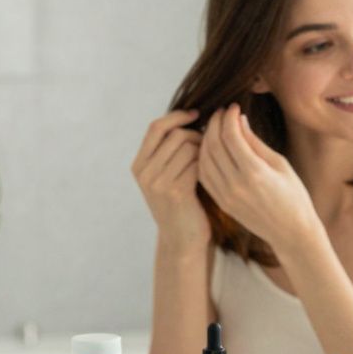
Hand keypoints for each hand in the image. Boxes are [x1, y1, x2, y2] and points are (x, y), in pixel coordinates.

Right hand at [131, 109, 208, 249]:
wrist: (183, 239)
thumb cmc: (183, 203)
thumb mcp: (167, 176)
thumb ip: (169, 151)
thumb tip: (188, 116)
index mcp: (139, 164)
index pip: (156, 127)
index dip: (177, 116)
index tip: (197, 114)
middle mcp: (144, 172)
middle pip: (175, 134)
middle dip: (197, 134)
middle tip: (211, 144)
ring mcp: (157, 182)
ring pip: (187, 146)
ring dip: (205, 148)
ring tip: (212, 159)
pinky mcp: (175, 192)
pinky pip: (196, 162)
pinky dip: (208, 162)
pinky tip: (213, 171)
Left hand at [197, 104, 318, 251]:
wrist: (291, 232)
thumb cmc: (294, 195)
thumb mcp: (280, 164)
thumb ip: (256, 143)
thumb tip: (239, 120)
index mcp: (255, 172)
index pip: (230, 136)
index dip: (229, 117)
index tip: (233, 107)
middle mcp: (236, 184)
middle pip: (214, 145)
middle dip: (215, 124)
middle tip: (221, 113)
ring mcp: (226, 195)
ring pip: (204, 159)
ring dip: (206, 139)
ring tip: (215, 128)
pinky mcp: (222, 203)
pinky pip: (204, 175)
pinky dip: (203, 158)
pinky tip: (210, 148)